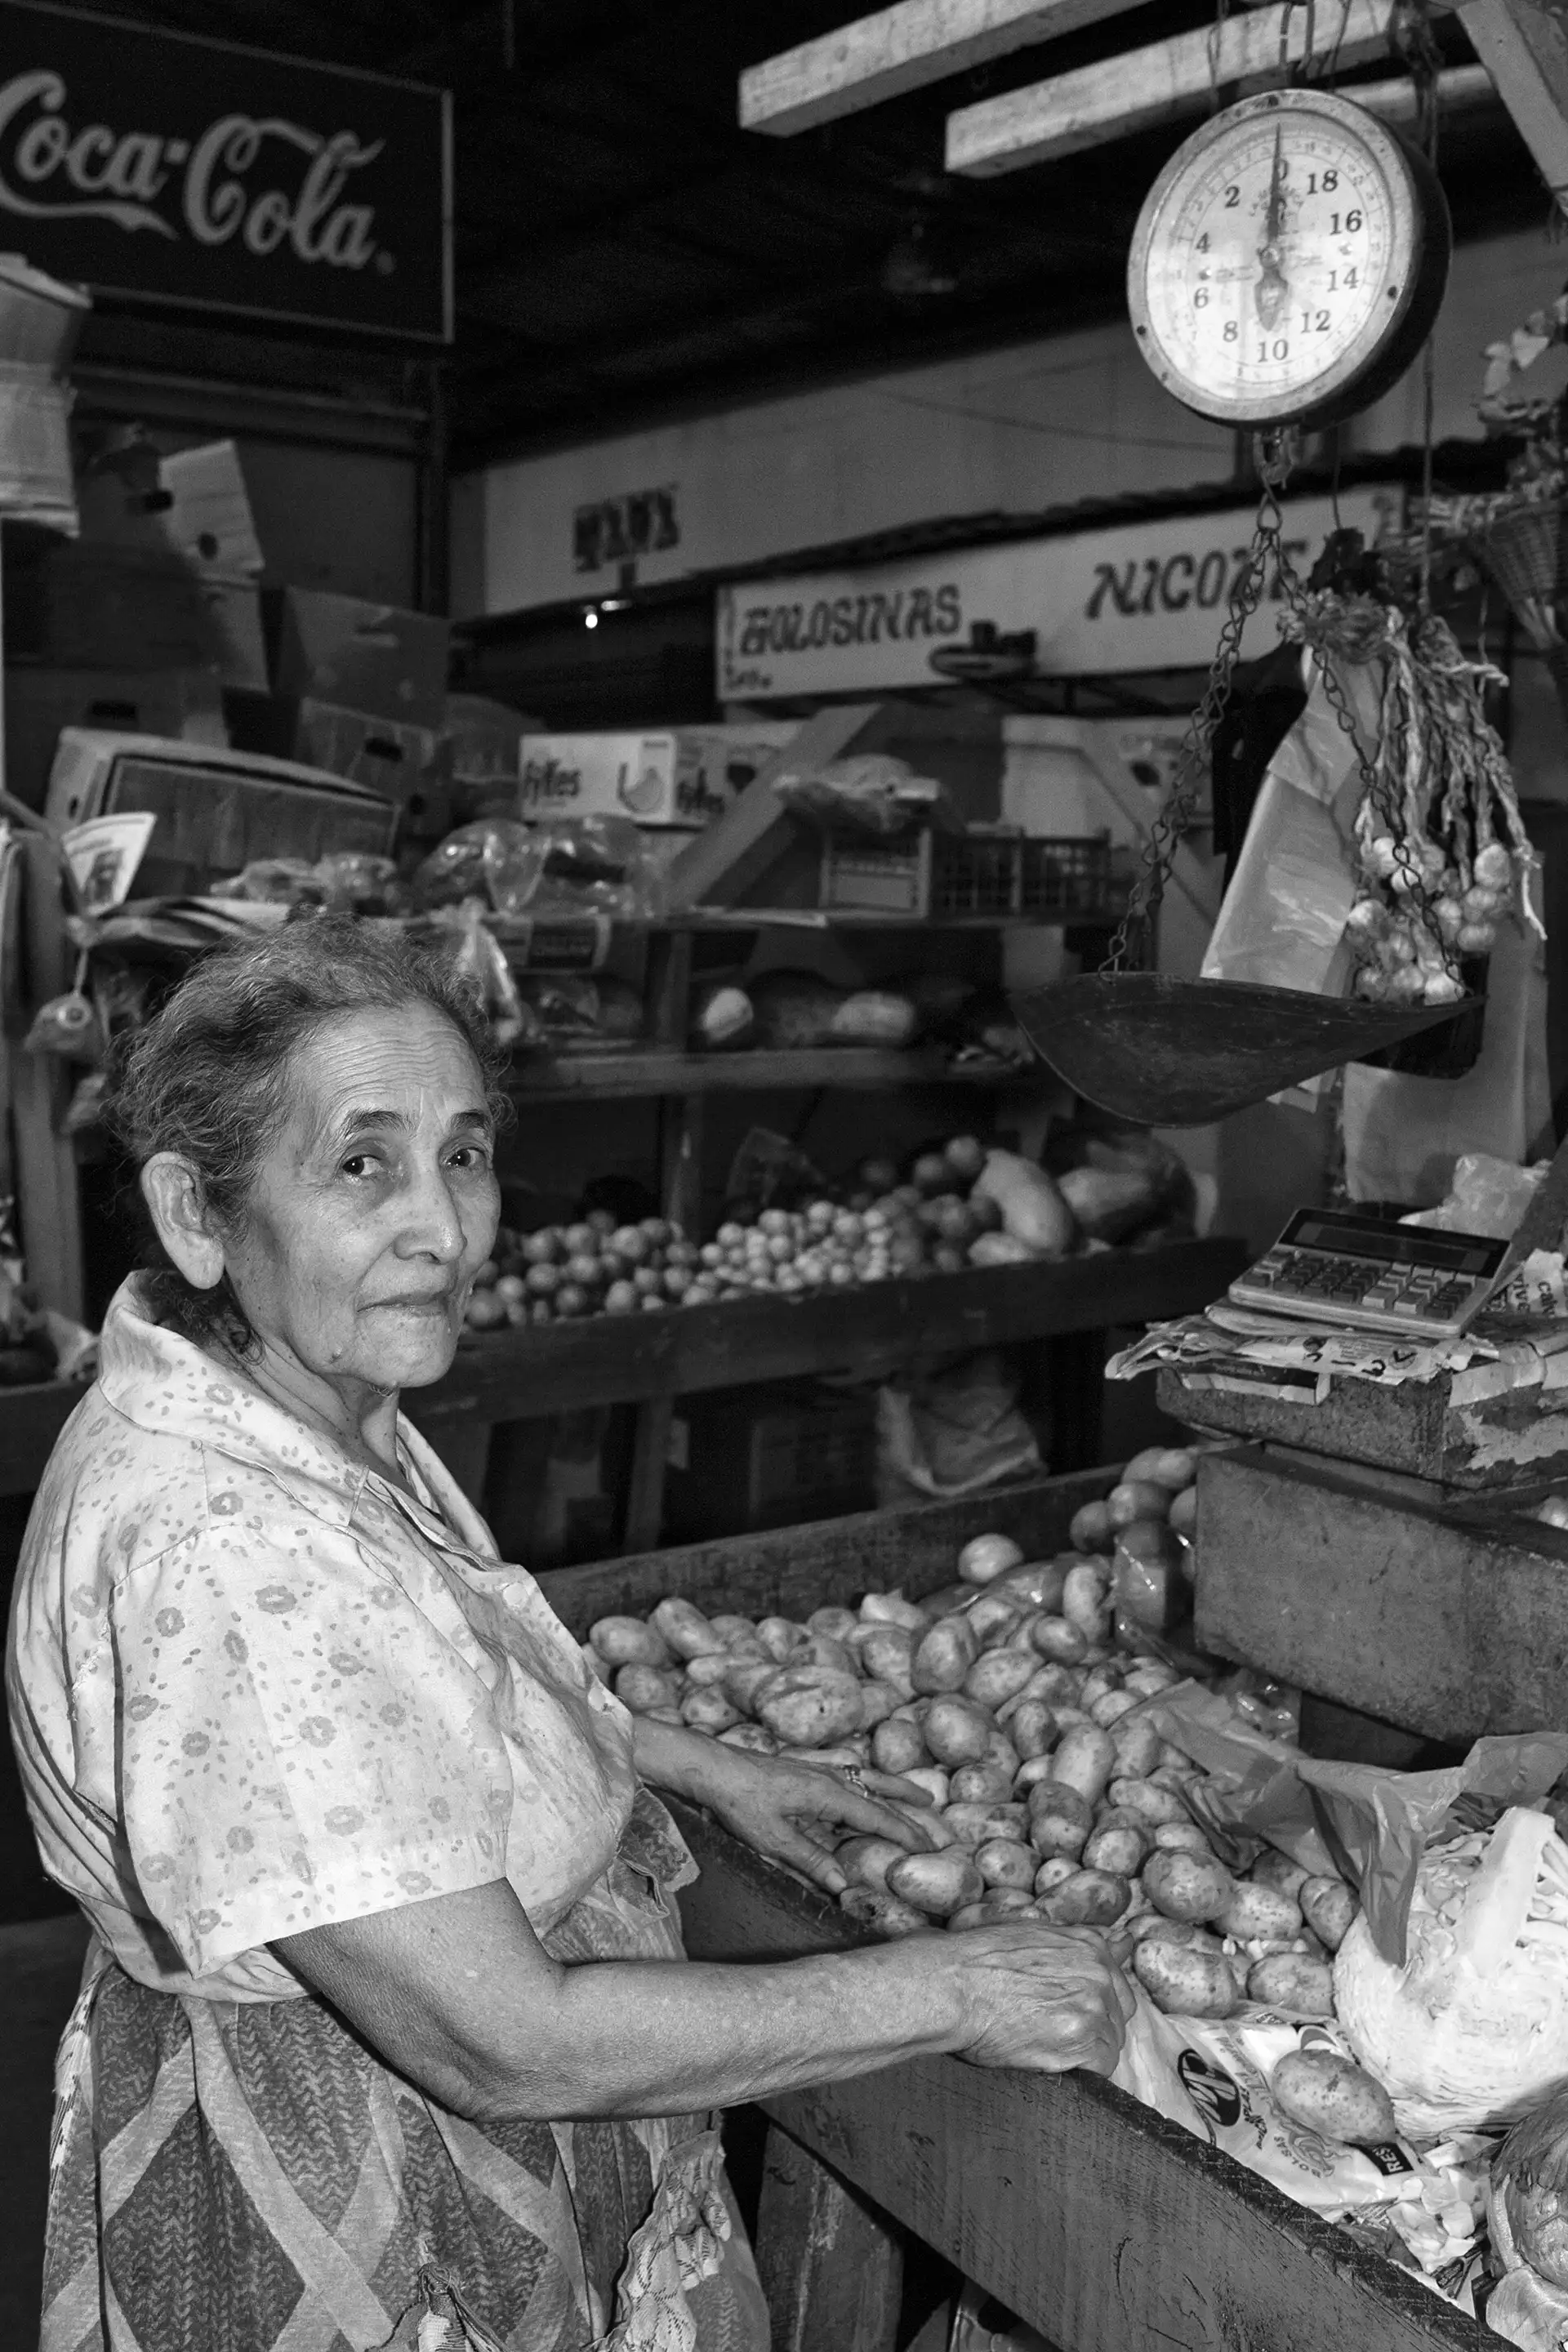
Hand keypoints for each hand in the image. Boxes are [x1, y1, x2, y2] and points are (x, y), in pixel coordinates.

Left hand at [684, 1741, 942, 1896]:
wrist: (714, 1769)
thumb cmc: (741, 1803)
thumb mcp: (774, 1840)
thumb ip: (812, 1862)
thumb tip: (845, 1887)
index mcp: (829, 1793)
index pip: (878, 1816)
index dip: (906, 1834)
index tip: (931, 1849)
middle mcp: (832, 1778)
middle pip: (882, 1794)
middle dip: (912, 1810)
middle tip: (940, 1826)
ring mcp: (821, 1772)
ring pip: (870, 1781)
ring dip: (897, 1791)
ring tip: (924, 1796)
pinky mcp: (809, 1772)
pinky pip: (852, 1778)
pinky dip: (872, 1785)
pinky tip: (872, 1789)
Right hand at [945, 1923, 1133, 2077]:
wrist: (954, 1986)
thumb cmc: (980, 1960)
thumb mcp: (1034, 1934)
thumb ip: (1082, 1941)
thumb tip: (1125, 1939)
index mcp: (1090, 1947)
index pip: (1118, 1987)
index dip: (1095, 2005)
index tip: (1070, 2013)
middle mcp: (1099, 1974)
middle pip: (1118, 2018)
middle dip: (1094, 2029)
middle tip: (1052, 2030)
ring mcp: (1093, 2008)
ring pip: (1109, 2045)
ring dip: (1083, 2052)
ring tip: (1044, 2045)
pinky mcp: (1081, 2043)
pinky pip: (1100, 2070)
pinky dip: (1080, 2073)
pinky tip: (1050, 2061)